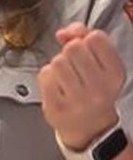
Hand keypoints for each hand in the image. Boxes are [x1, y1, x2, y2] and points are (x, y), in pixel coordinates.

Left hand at [38, 23, 124, 149]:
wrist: (90, 127)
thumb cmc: (93, 88)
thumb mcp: (100, 62)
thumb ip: (83, 36)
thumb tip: (63, 32)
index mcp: (115, 74)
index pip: (95, 38)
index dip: (85, 39)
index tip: (87, 51)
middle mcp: (100, 89)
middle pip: (73, 48)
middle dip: (70, 53)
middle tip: (74, 67)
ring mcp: (78, 100)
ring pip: (57, 61)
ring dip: (57, 65)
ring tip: (66, 78)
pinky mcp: (57, 107)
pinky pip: (45, 75)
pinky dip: (47, 77)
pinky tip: (57, 87)